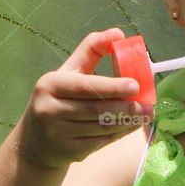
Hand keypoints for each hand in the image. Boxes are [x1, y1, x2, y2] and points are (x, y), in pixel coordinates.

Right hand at [18, 28, 153, 168]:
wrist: (36, 140)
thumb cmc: (58, 98)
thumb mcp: (69, 71)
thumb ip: (92, 50)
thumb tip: (118, 33)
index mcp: (50, 84)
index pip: (85, 86)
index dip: (112, 86)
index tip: (136, 85)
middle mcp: (49, 110)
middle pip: (96, 109)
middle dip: (126, 108)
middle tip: (148, 106)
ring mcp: (57, 133)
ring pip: (101, 127)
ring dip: (127, 122)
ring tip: (146, 115)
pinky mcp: (67, 152)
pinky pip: (100, 142)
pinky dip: (119, 134)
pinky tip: (132, 126)